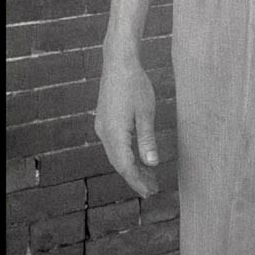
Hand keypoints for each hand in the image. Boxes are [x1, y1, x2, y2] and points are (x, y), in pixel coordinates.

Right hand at [94, 56, 159, 198]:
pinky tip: (137, 156)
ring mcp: (102, 127)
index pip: (126, 166)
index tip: (151, 192)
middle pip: (119, 163)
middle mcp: (104, 133)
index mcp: (115, 133)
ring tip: (149, 176)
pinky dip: (126, 155)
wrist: (118, 62)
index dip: (138, 181)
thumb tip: (152, 164)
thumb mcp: (146, 112)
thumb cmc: (135, 85)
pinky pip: (114, 145)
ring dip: (131, 167)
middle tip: (153, 189)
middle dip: (136, 177)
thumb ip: (147, 140)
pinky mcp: (104, 120)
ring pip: (116, 155)